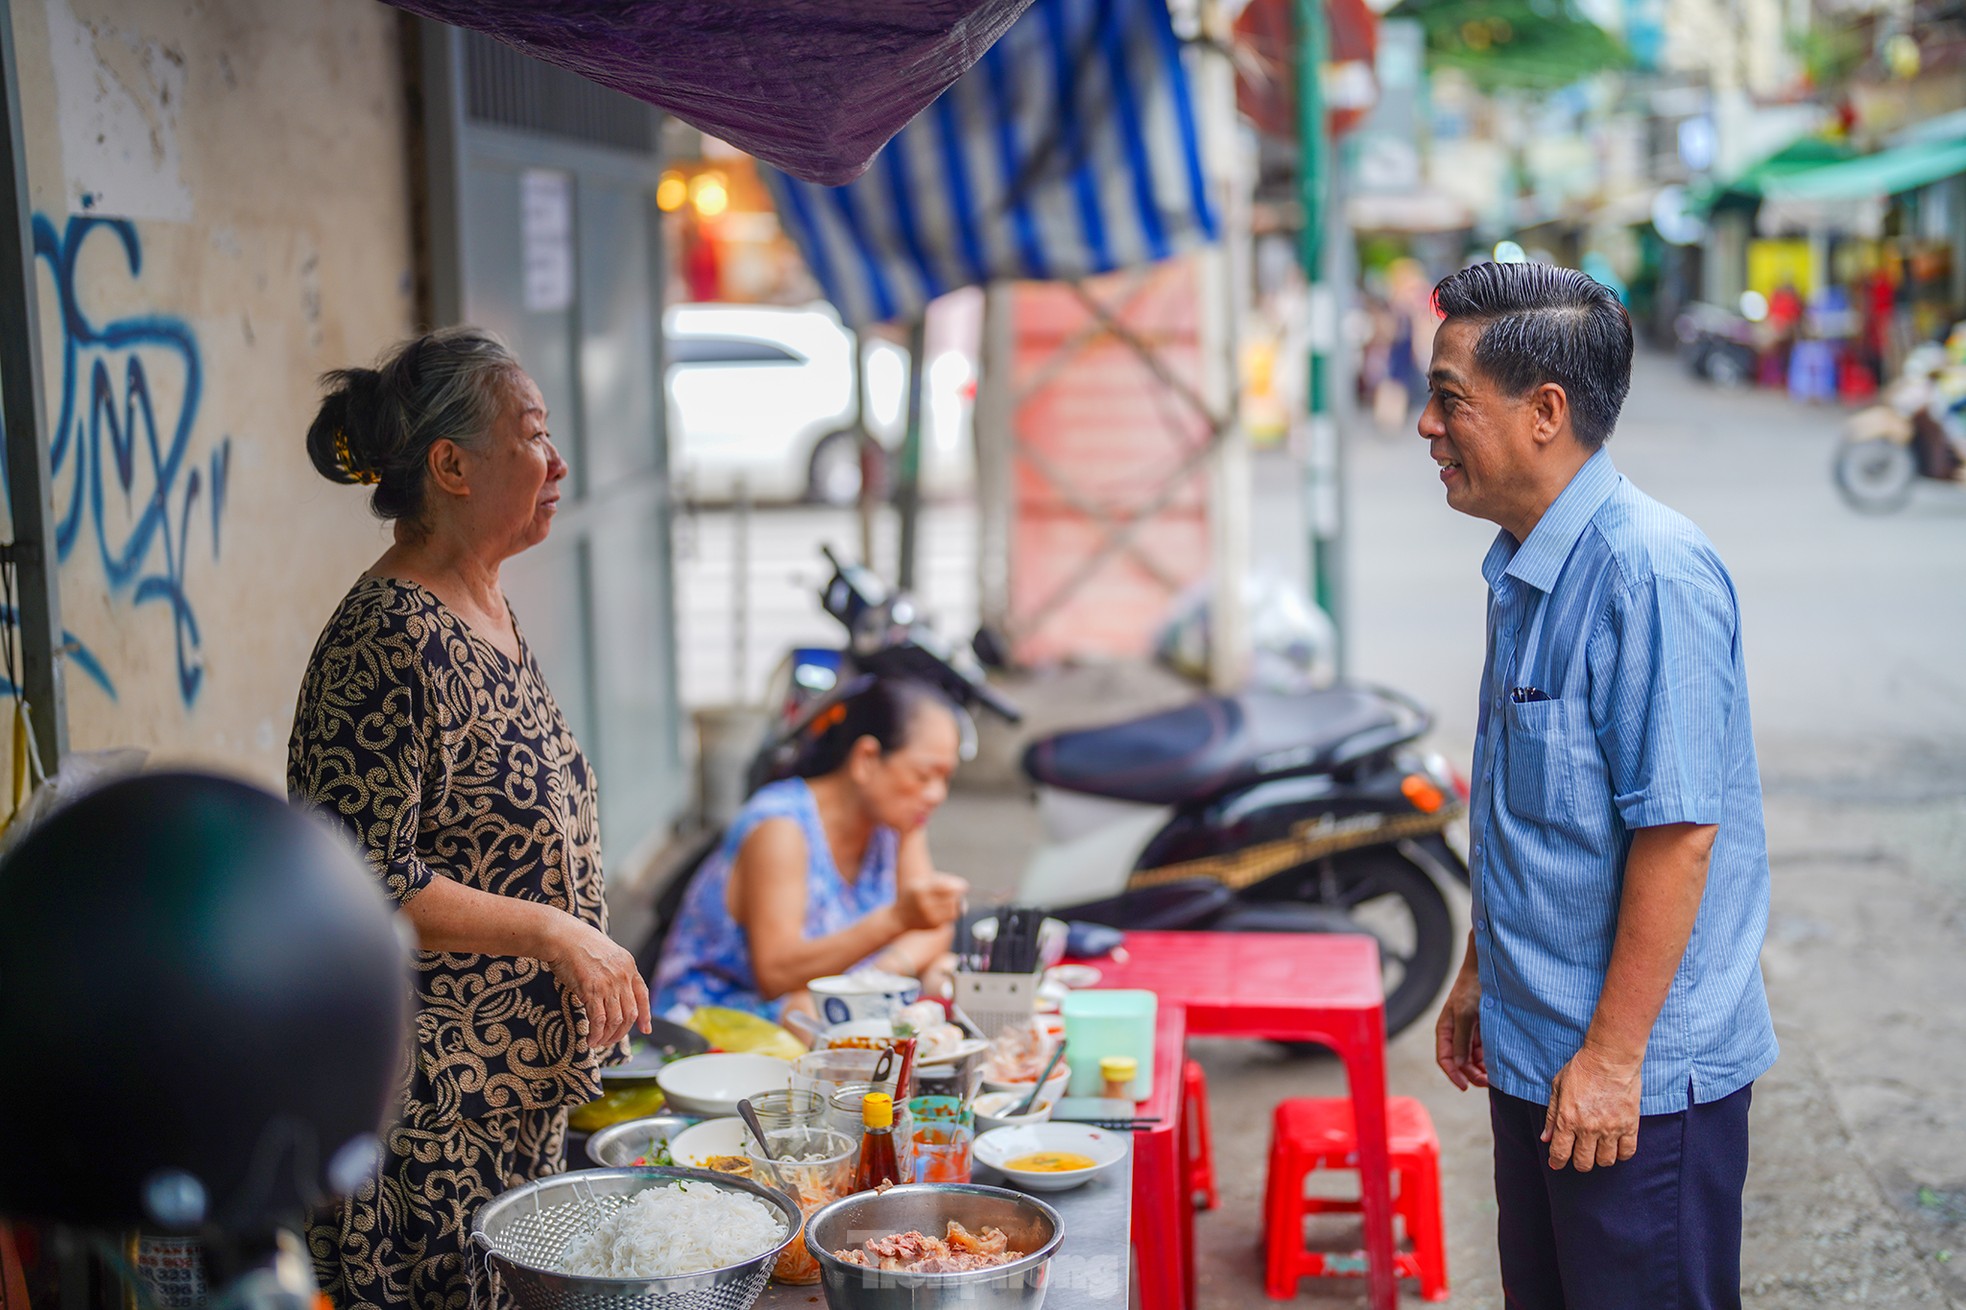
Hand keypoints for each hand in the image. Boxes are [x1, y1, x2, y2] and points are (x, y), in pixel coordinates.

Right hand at [538, 915, 650, 1049]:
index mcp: (629, 966)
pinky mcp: (591, 990)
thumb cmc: (579, 945)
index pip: (643, 995)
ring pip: (616, 1020)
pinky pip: (598, 1019)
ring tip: (599, 1043)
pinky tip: (590, 1039)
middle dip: (622, 1032)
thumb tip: (614, 994)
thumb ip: (615, 972)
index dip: (646, 1015)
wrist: (563, 937)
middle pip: (630, 1013)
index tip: (645, 1029)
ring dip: (608, 1036)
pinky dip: (596, 1033)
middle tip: (611, 1041)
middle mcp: (623, 976)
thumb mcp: (607, 955)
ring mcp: (608, 984)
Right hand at [895, 872, 967, 932]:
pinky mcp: (934, 926)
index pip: (945, 887)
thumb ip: (942, 882)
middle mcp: (925, 905)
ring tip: (953, 900)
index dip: (958, 886)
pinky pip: (950, 918)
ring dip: (957, 904)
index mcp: (921, 891)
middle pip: (952, 899)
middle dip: (958, 895)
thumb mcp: (922, 884)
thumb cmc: (915, 896)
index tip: (965, 886)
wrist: (900, 918)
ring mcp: (929, 917)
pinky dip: (952, 912)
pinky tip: (946, 909)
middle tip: (958, 892)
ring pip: (954, 910)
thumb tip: (964, 888)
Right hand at [1433, 963, 1487, 1090]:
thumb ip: (1461, 1041)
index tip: (1466, 1087)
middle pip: (1460, 1062)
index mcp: (1445, 1030)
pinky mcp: (1483, 1029)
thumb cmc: (1473, 988)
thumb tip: (1458, 1065)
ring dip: (1482, 1068)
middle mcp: (1455, 1033)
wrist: (1487, 969)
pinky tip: (1499, 1061)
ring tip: (1496, 1073)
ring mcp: (1469, 1031)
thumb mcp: (1466, 1014)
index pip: (1445, 1059)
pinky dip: (1489, 1058)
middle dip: (1472, 1074)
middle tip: (1489, 1082)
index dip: (1453, 1075)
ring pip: (1473, 1058)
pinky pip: (1484, 1050)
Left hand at [1541, 1043, 1641, 1171]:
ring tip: (1598, 1149)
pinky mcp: (1629, 1125)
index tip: (1557, 1164)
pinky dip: (1621, 1154)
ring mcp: (1610, 1128)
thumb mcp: (1558, 1087)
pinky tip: (1616, 1147)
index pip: (1560, 1153)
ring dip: (1600, 1159)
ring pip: (1605, 1161)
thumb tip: (1546, 1138)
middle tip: (1580, 1156)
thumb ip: (1551, 1115)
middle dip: (1579, 1163)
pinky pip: (1627, 1152)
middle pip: (1584, 1162)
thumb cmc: (1582, 1068)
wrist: (1610, 1058)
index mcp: (1567, 1119)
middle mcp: (1588, 1128)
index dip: (1557, 1162)